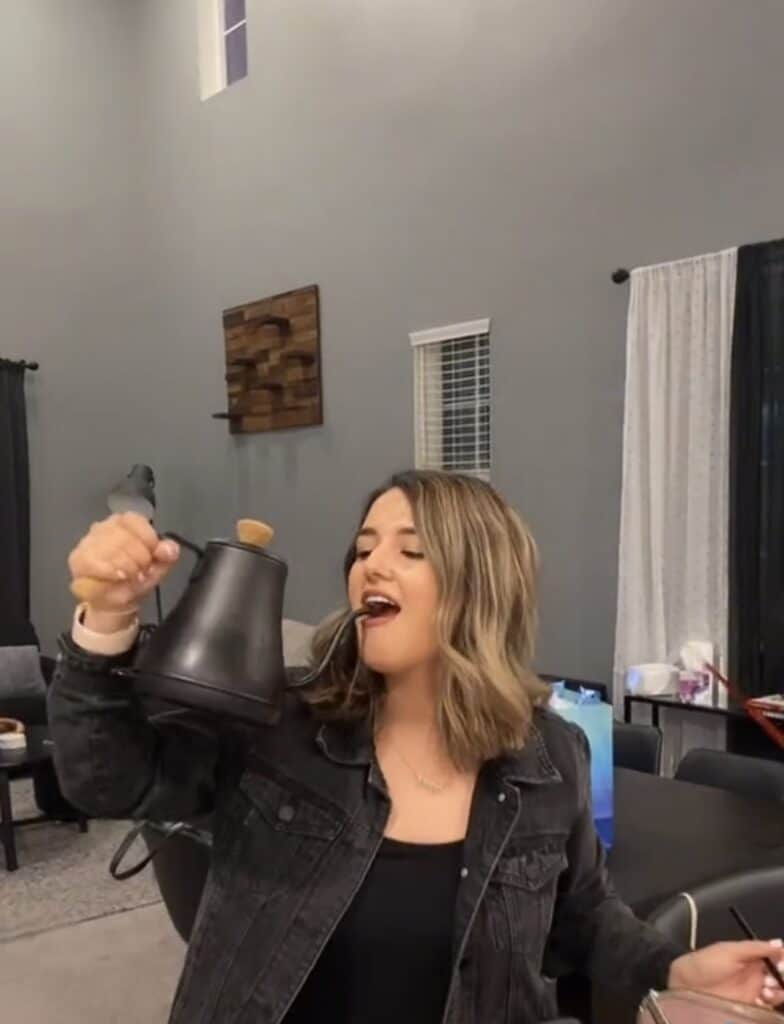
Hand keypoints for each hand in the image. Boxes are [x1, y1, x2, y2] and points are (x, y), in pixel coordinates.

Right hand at [68, 513, 180, 619]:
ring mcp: (88, 541)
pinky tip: (118, 577)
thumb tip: (169, 548)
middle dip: (139, 558)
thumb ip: (167, 554)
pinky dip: (110, 571)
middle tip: (142, 571)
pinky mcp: (78, 558)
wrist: (116, 599)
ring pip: (110, 549)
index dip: (147, 539)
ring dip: (126, 567)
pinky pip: (93, 561)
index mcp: (125, 522)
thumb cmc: (136, 576)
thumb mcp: (159, 566)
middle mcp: (104, 526)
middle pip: (124, 536)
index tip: (152, 557)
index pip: (135, 520)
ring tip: (131, 576)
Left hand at [668, 939, 783, 1008]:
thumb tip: (780, 944)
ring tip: (767, 988)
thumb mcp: (730, 951)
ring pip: (778, 990)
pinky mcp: (751, 1006)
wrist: (687, 986)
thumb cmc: (706, 964)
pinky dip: (773, 1001)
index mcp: (751, 956)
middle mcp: (756, 973)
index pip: (776, 957)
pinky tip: (765, 998)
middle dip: (782, 975)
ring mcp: (754, 991)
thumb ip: (755, 948)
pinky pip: (769, 1006)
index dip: (782, 959)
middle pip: (779, 975)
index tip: (782, 962)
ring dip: (779, 989)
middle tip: (778, 975)